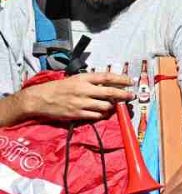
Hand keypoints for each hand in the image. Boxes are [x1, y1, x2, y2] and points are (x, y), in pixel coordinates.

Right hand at [16, 71, 132, 121]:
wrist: (39, 99)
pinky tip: (102, 113)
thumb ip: (90, 81)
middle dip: (124, 95)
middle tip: (131, 96)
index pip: (107, 77)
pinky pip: (96, 116)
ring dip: (112, 106)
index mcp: (82, 79)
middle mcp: (84, 90)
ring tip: (112, 105)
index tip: (130, 81)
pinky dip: (102, 115)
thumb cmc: (57, 88)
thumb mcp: (73, 79)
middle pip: (110, 92)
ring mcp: (81, 103)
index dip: (121, 79)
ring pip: (105, 106)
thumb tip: (108, 84)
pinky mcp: (77, 114)